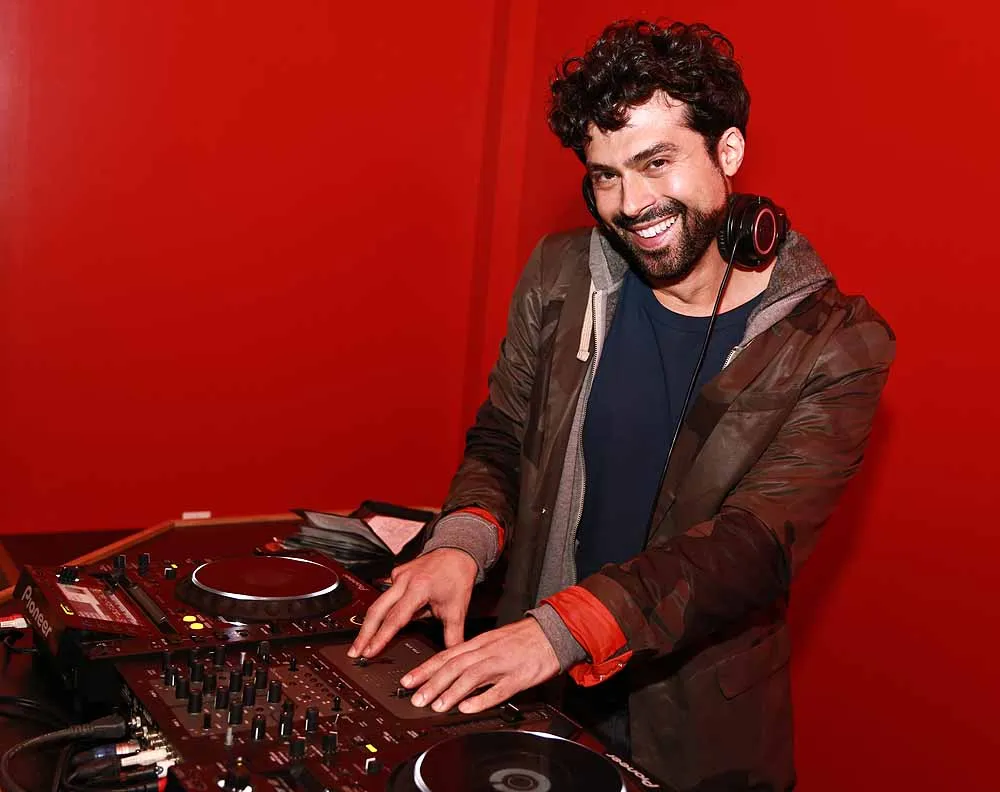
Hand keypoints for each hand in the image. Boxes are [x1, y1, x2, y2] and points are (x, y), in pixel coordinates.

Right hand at [348, 548, 476, 658]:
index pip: (395, 618)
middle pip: (377, 610)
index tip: (370, 651)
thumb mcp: (457, 609)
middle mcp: (404, 580)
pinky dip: (380, 610)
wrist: (456, 552)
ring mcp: (398, 576)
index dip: (381, 637)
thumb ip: (453, 635)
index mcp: (418, 588)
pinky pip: (386, 595)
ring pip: (378, 602)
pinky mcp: (397, 574)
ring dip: (368, 624)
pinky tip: (376, 625)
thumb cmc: (456, 577)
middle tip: (355, 652)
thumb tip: (450, 656)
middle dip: (364, 633)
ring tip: (360, 643)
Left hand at [399, 618, 559, 713]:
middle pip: (454, 665)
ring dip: (452, 691)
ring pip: (472, 676)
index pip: (446, 655)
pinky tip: (468, 708)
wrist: (553, 633)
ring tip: (436, 705)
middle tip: (415, 698)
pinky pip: (499, 689)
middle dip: (432, 683)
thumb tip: (448, 672)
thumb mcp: (492, 643)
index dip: (425, 669)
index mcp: (479, 643)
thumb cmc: (522, 639)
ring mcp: (502, 664)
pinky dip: (482, 698)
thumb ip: (471, 657)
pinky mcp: (519, 677)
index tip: (407, 681)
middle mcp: (487, 652)